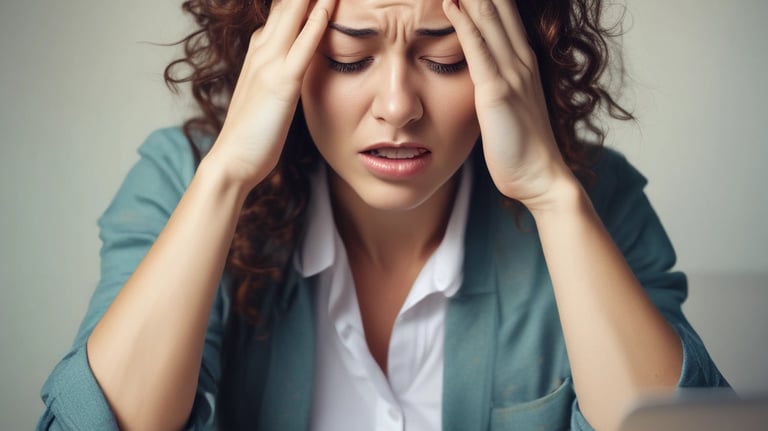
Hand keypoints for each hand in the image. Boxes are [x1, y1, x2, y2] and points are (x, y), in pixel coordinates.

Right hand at [206, 0, 335, 188]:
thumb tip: (297, 68)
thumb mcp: (267, 95)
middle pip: (285, 5)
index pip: (281, 11)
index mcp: (258, 52)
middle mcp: (261, 51)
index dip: (298, 0)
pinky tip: (327, 6)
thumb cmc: (252, 134)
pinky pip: (302, 47)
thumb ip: (279, 75)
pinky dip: (315, 24)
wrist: (232, 160)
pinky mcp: (281, 84)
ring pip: (292, 16)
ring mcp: (269, 65)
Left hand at [442, 0, 576, 209]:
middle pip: (497, 5)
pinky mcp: (498, 92)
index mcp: (521, 61)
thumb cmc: (519, 147)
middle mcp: (520, 59)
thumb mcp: (506, 107)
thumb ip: (494, 83)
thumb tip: (475, 74)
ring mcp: (511, 73)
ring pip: (489, 19)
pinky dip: (465, 24)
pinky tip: (451, 3)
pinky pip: (479, 50)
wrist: (539, 177)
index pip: (502, 13)